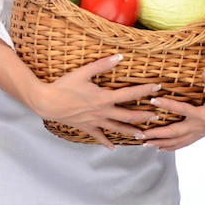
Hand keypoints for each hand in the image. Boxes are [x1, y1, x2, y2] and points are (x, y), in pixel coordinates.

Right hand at [36, 54, 160, 149]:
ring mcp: (94, 122)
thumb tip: (119, 56)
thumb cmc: (64, 86)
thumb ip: (103, 64)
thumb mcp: (84, 72)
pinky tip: (113, 148)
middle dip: (143, 116)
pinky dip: (107, 143)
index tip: (157, 88)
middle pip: (127, 116)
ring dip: (131, 132)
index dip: (144, 91)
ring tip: (143, 135)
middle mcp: (102, 112)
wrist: (47, 102)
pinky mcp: (86, 127)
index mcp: (103, 98)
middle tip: (157, 116)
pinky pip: (99, 137)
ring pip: (117, 129)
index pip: (129, 95)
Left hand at [141, 54, 204, 151]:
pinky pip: (183, 143)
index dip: (167, 105)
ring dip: (160, 143)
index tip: (153, 100)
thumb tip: (204, 72)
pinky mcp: (198, 134)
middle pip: (175, 132)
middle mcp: (200, 126)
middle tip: (141, 133)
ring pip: (177, 141)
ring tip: (144, 142)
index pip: (182, 110)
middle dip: (158, 133)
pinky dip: (171, 146)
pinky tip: (159, 148)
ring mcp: (199, 132)